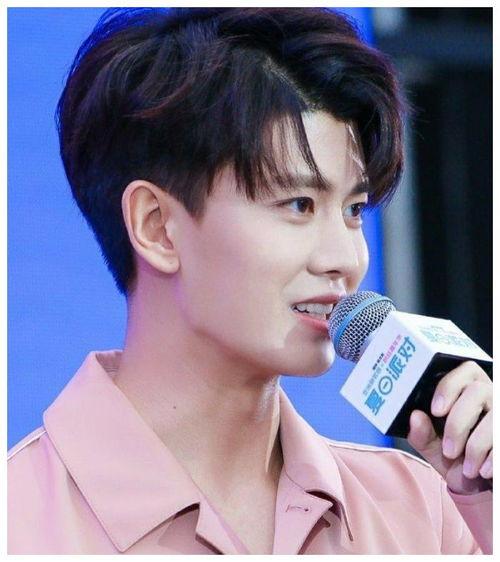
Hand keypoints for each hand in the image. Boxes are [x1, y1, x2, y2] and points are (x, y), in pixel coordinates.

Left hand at [407, 361, 491, 494]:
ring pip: (495, 417)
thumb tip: (415, 416)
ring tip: (468, 468)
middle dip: (458, 423)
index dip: (449, 386)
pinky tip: (484, 471)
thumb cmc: (457, 460)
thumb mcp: (434, 449)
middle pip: (478, 391)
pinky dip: (492, 458)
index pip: (465, 370)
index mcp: (469, 390)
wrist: (482, 488)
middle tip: (448, 450)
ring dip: (476, 446)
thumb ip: (421, 434)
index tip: (436, 411)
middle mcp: (491, 396)